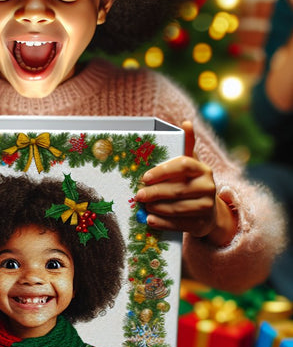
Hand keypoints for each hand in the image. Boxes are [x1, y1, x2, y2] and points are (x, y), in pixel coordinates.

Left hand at [134, 121, 236, 246]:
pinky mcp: (202, 224)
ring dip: (157, 208)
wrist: (209, 210)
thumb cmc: (192, 181)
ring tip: (143, 205)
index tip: (145, 177)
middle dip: (154, 193)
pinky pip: (179, 224)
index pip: (183, 165)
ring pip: (177, 208)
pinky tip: (150, 220)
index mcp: (202, 169)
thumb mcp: (190, 163)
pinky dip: (162, 223)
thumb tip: (186, 122)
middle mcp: (208, 187)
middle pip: (177, 190)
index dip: (163, 171)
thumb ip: (186, 144)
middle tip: (138, 194)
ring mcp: (207, 207)